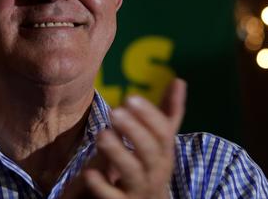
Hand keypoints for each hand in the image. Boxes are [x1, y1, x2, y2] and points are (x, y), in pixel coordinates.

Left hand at [62, 78, 186, 198]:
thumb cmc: (152, 165)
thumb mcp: (161, 142)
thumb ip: (168, 111)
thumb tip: (179, 80)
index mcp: (164, 152)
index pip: (163, 132)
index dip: (149, 115)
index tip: (130, 98)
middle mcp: (155, 170)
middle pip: (149, 151)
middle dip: (133, 130)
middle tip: (114, 112)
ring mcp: (139, 188)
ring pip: (131, 172)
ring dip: (117, 152)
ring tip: (101, 134)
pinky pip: (113, 197)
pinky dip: (101, 185)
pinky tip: (89, 171)